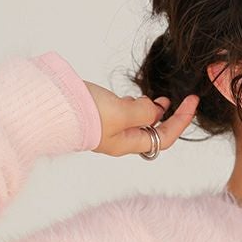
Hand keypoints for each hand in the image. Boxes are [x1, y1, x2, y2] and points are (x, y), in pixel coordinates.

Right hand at [82, 81, 199, 156]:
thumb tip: (155, 110)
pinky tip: (131, 97)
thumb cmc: (83, 113)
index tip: (191, 102)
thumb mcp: (121, 112)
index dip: (181, 121)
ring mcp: (108, 130)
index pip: (164, 137)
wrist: (50, 107)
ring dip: (149, 111)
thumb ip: (143, 112)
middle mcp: (119, 140)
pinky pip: (122, 115)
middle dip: (166, 118)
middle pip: (152, 133)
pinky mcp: (98, 118)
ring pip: (137, 123)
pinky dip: (132, 106)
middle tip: (173, 100)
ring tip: (155, 98)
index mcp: (127, 144)